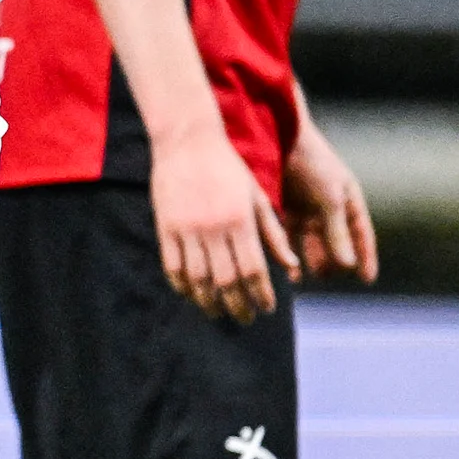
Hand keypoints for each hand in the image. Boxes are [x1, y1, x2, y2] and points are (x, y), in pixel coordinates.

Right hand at [154, 127, 299, 323]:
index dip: (261, 294)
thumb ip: (273, 233)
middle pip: (226, 281)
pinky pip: (173, 267)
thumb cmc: (228, 168)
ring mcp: (187, 229)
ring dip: (209, 301)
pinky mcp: (166, 227)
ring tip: (218, 312)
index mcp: (241, 221)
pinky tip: (192, 295)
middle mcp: (214, 228)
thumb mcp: (257, 197)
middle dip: (238, 305)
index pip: (254, 270)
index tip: (267, 308)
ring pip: (198, 279)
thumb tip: (291, 267)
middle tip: (245, 318)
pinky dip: (183, 286)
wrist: (188, 140)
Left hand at [281, 114, 378, 286]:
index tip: (367, 280)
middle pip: (336, 241)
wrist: (278, 138)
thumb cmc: (312, 165)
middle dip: (335, 261)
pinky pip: (291, 237)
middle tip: (331, 278)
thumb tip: (347, 266)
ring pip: (312, 242)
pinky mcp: (286, 208)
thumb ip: (337, 233)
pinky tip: (290, 268)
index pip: (361, 234)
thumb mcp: (329, 200)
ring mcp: (307, 207)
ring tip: (310, 276)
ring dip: (312, 260)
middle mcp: (329, 205)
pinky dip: (291, 253)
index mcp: (348, 199)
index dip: (365, 256)